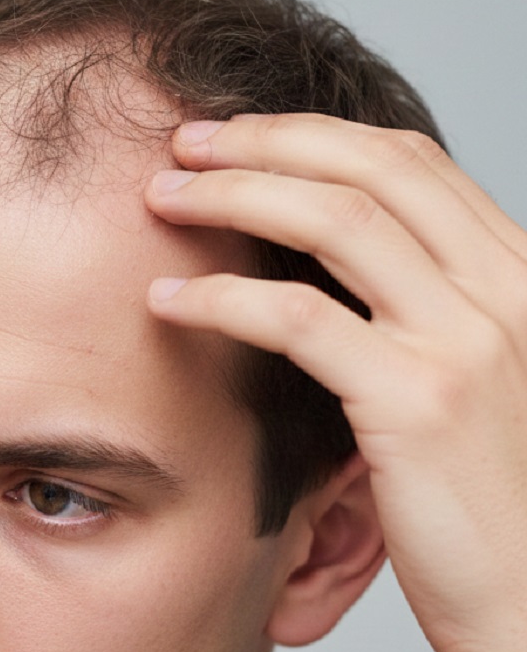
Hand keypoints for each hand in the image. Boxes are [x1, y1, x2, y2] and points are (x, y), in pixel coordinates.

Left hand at [144, 113, 526, 651]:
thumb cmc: (498, 514)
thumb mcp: (476, 393)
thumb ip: (425, 328)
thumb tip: (334, 295)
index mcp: (517, 278)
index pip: (411, 165)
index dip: (314, 137)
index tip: (239, 138)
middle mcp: (504, 290)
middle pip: (369, 168)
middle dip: (263, 142)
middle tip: (182, 143)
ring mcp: (466, 339)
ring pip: (332, 221)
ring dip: (232, 196)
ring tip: (161, 199)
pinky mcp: (417, 400)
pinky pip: (298, 320)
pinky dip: (221, 299)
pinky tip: (168, 302)